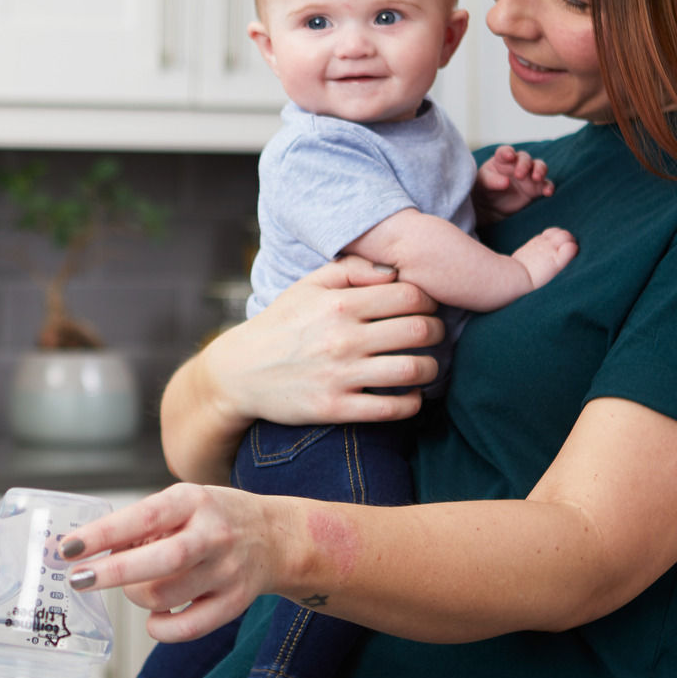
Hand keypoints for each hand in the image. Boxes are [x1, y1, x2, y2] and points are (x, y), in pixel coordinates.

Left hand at [64, 483, 285, 641]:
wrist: (275, 538)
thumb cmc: (214, 519)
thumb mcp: (181, 503)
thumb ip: (140, 525)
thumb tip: (86, 551)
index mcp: (192, 501)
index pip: (141, 517)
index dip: (102, 535)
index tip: (68, 548)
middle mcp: (213, 535)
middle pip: (158, 561)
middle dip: (111, 573)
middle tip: (78, 579)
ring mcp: (226, 571)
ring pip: (164, 597)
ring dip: (136, 596)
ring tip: (135, 587)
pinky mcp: (234, 603)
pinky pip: (186, 628)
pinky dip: (159, 627)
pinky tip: (154, 615)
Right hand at [204, 257, 443, 426]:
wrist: (239, 372)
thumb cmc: (280, 325)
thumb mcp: (307, 286)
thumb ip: (351, 269)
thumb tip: (393, 271)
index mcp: (339, 304)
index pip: (410, 294)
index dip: (428, 300)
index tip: (426, 307)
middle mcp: (343, 338)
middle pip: (420, 330)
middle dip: (437, 331)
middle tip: (433, 334)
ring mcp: (341, 375)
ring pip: (413, 370)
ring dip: (431, 368)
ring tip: (426, 366)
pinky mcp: (336, 408)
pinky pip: (392, 408)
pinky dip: (413, 402)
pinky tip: (411, 395)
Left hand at [473, 144, 554, 224]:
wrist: (491, 206)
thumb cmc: (485, 189)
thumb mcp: (482, 184)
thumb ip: (492, 181)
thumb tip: (506, 182)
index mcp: (501, 159)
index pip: (505, 151)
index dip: (508, 152)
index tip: (509, 156)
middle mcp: (517, 164)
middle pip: (525, 158)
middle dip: (524, 165)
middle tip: (519, 175)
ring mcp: (529, 175)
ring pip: (539, 166)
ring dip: (540, 170)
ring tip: (537, 178)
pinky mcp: (536, 188)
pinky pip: (546, 184)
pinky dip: (548, 187)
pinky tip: (547, 192)